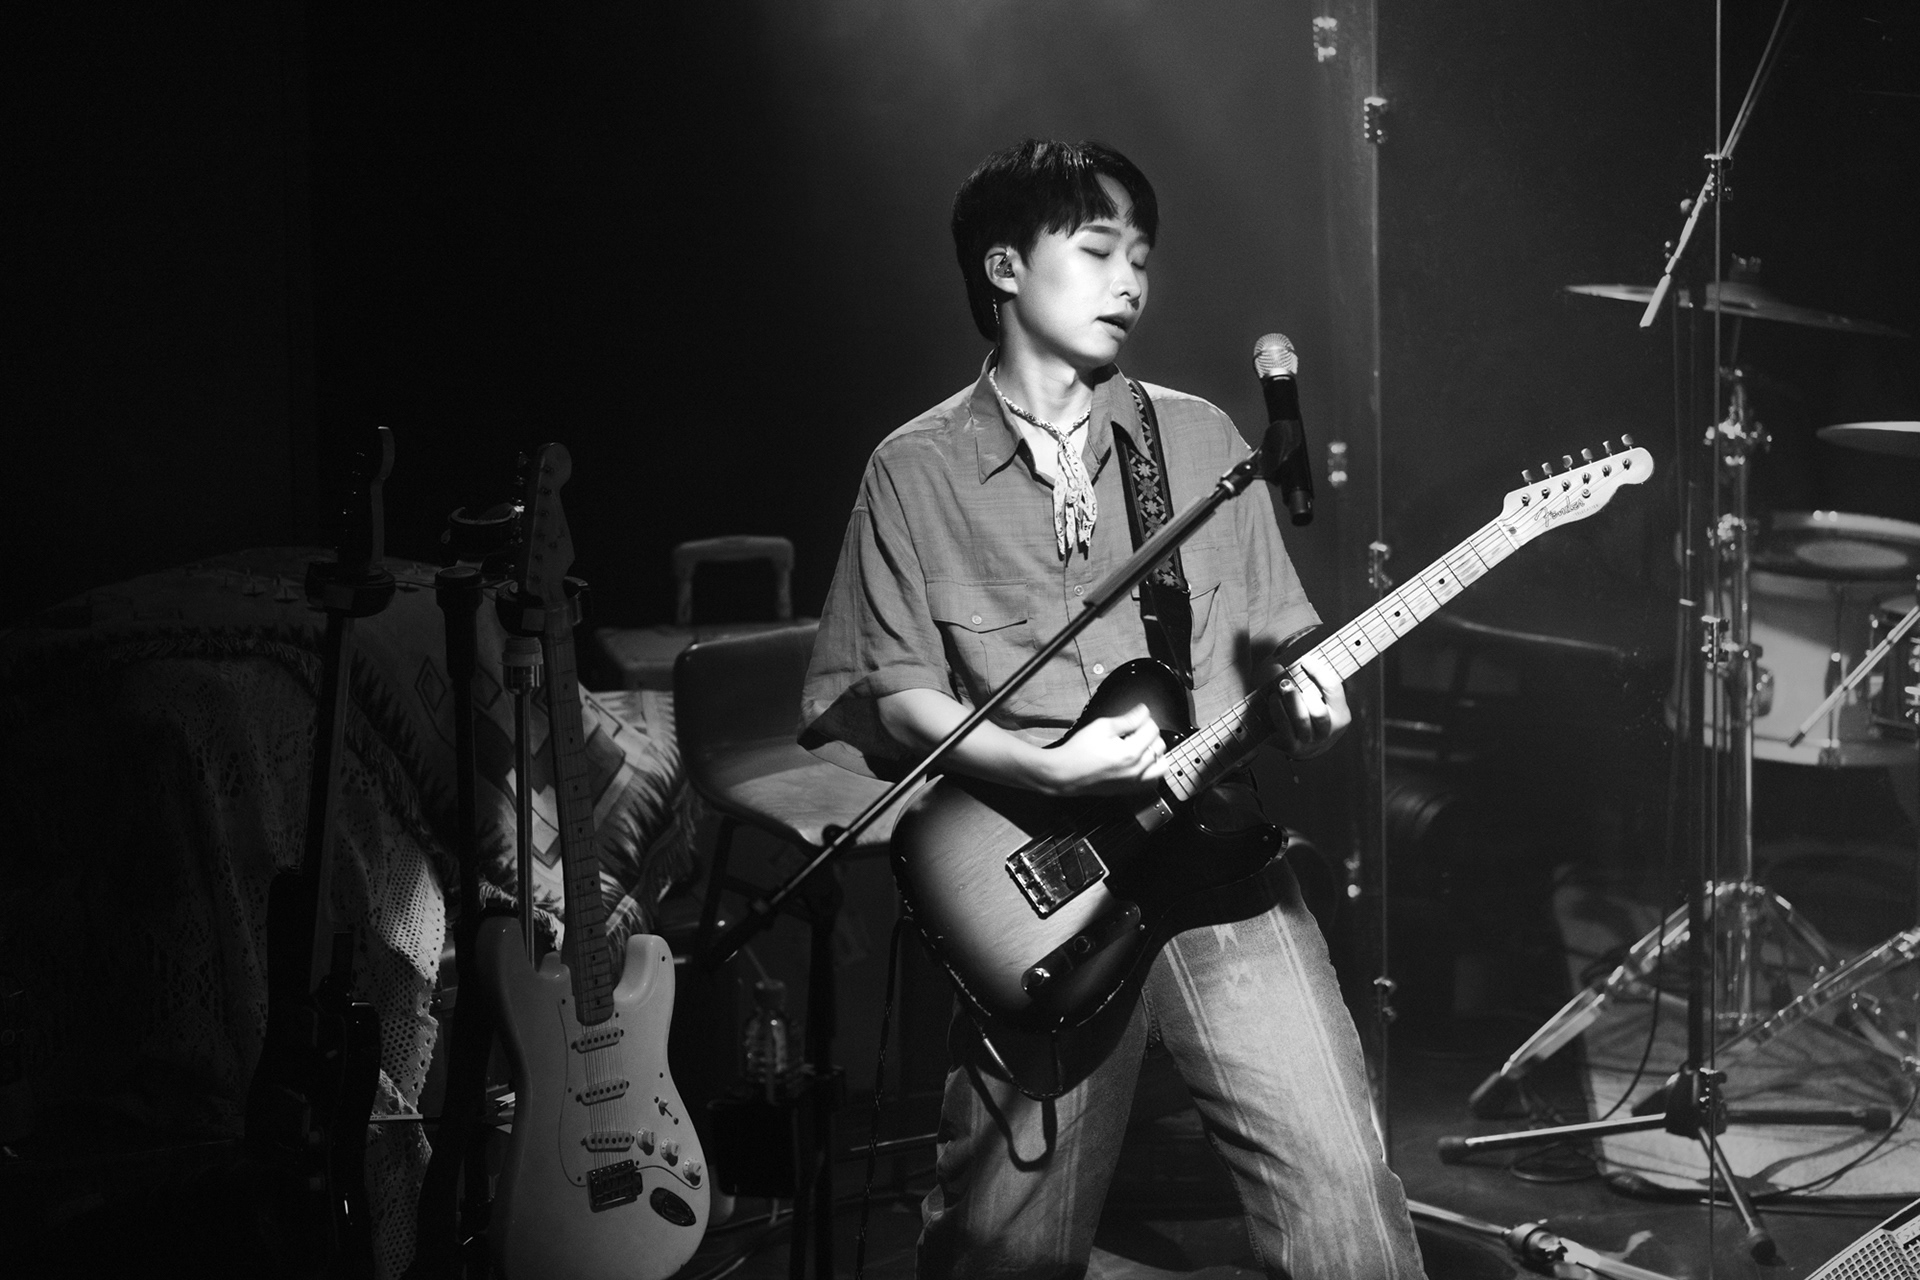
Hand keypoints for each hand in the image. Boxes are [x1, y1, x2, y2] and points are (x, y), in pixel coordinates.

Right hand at [1038, 703, 1168, 795]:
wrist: (1065, 774)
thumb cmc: (1079, 751)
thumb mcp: (1101, 727)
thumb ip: (1127, 719)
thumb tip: (1144, 711)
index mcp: (1130, 752)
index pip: (1152, 729)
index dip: (1144, 719)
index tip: (1135, 718)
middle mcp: (1136, 770)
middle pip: (1160, 745)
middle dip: (1150, 734)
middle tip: (1134, 731)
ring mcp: (1134, 782)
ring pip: (1162, 765)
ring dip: (1156, 753)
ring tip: (1141, 747)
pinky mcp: (1130, 790)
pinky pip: (1153, 781)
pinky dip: (1152, 771)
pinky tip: (1140, 763)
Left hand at [1268, 652, 1349, 759]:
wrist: (1304, 747)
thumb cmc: (1309, 712)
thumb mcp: (1319, 698)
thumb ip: (1313, 679)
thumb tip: (1287, 659)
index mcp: (1341, 715)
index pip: (1333, 688)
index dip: (1319, 671)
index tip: (1305, 660)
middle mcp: (1328, 731)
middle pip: (1319, 711)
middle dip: (1303, 692)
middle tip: (1288, 680)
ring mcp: (1310, 741)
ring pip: (1302, 720)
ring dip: (1290, 700)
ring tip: (1281, 687)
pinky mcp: (1292, 747)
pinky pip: (1284, 728)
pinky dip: (1278, 711)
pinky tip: (1272, 699)